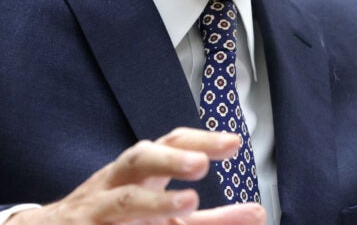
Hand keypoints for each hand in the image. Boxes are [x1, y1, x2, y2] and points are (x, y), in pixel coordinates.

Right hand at [6, 127, 265, 224]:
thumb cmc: (115, 218)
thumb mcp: (165, 215)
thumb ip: (212, 219)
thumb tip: (259, 212)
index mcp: (139, 172)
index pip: (169, 143)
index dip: (201, 140)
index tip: (233, 143)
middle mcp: (116, 183)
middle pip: (139, 159)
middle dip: (170, 158)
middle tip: (202, 164)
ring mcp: (97, 210)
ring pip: (123, 201)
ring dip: (154, 201)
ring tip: (188, 203)